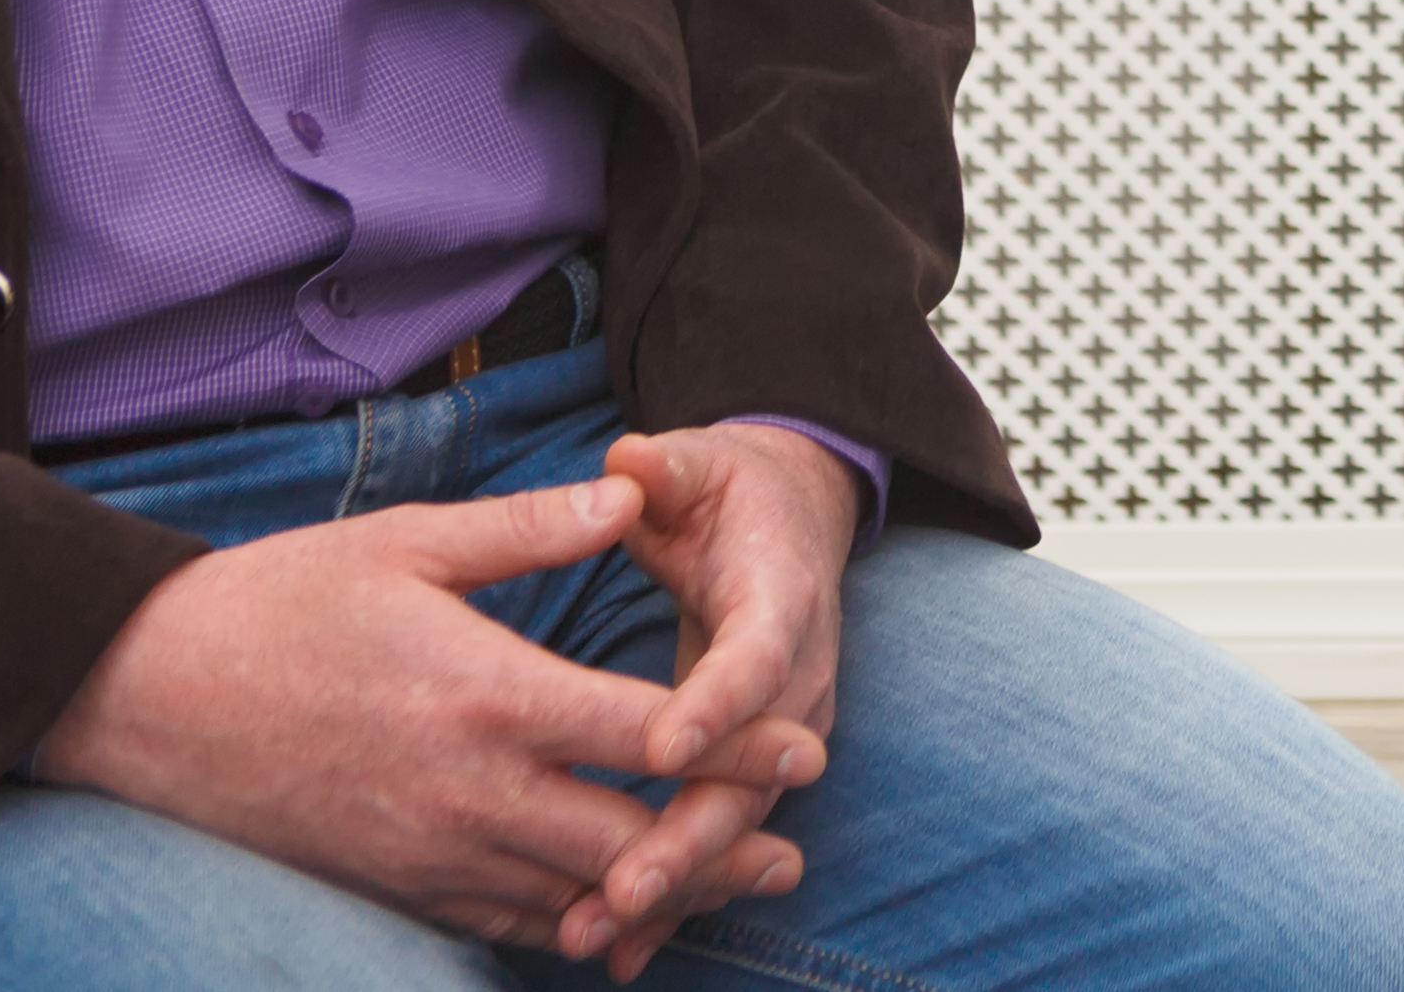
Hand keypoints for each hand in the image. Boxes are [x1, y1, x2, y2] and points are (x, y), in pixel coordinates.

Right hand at [32, 476, 818, 951]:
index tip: (805, 750)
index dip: (733, 748)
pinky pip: (497, 921)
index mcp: (488, 695)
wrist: (144, 695)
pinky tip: (608, 920)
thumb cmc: (281, 602)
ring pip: (567, 895)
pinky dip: (563, 924)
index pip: (644, 735)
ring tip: (730, 892)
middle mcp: (467, 790)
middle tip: (792, 854)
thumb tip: (632, 497)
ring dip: (651, 897)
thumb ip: (530, 529)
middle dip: (716, 850)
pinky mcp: (389, 882)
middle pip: (624, 839)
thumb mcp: (410, 543)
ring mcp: (426, 849)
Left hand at [553, 424, 863, 975]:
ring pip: (740, 819)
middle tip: (625, 885)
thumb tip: (628, 461)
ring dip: (677, 882)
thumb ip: (665, 468)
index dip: (718, 704)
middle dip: (692, 834)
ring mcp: (783, 730)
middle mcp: (799, 675)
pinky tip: (623, 951)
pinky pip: (722, 836)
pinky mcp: (753, 765)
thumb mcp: (699, 464)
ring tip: (604, 931)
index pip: (759, 657)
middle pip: (756, 769)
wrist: (789, 520)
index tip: (664, 747)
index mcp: (784, 598)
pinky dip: (679, 897)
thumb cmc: (728, 492)